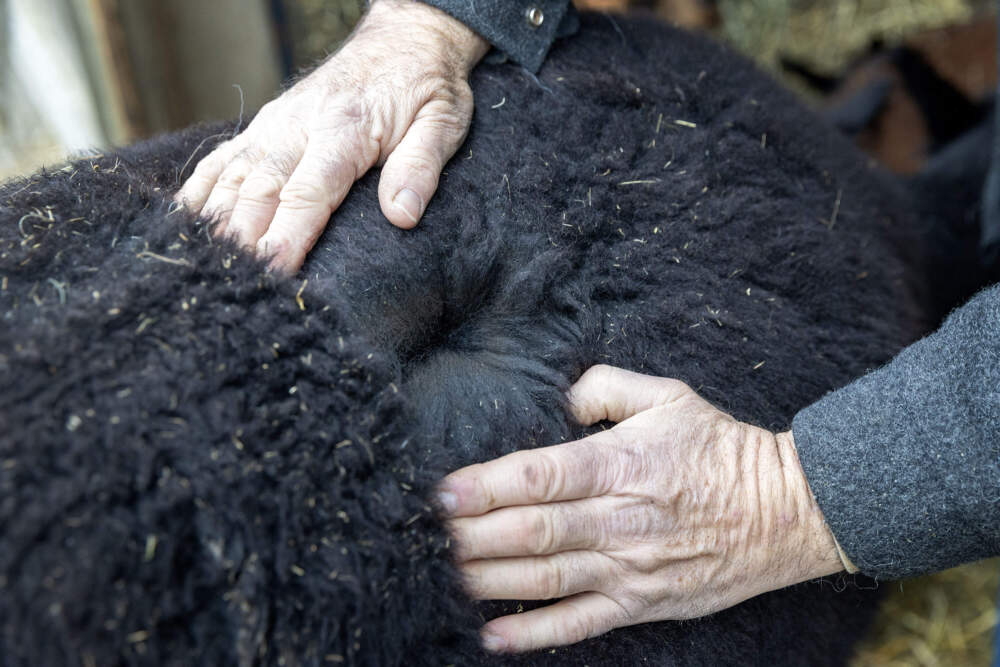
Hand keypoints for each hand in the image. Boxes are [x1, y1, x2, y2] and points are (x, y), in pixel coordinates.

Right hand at [174, 0, 488, 272]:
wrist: (404, 38)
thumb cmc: (426, 85)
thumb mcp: (443, 122)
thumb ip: (421, 167)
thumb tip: (403, 216)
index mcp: (344, 130)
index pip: (308, 193)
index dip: (287, 236)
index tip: (272, 272)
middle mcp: (298, 127)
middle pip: (260, 191)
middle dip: (242, 240)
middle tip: (229, 286)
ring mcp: (275, 125)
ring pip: (232, 178)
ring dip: (214, 223)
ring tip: (199, 266)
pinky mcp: (265, 126)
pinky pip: (221, 160)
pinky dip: (198, 192)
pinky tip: (181, 224)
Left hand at [438, 365, 843, 652]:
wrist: (786, 510)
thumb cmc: (718, 448)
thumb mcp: (667, 395)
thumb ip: (603, 387)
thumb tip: (559, 398)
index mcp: (620, 464)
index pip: (539, 475)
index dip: (486, 485)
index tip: (441, 492)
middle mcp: (619, 520)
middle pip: (532, 532)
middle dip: (471, 536)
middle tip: (422, 537)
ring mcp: (630, 568)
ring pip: (545, 579)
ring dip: (488, 581)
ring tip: (439, 578)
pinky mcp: (641, 604)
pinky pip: (580, 624)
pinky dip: (534, 635)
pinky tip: (491, 637)